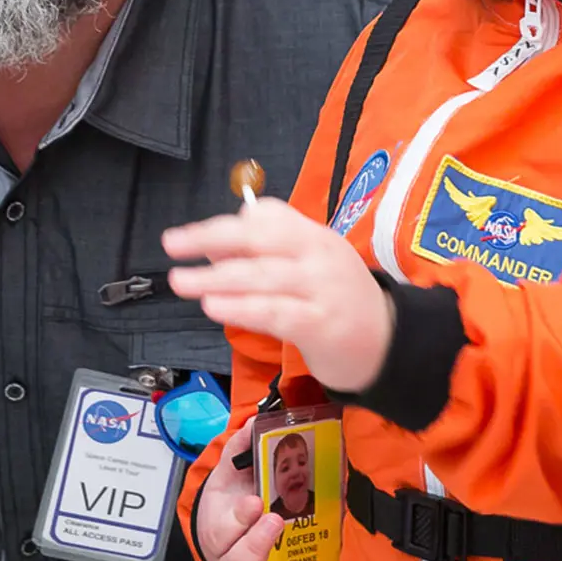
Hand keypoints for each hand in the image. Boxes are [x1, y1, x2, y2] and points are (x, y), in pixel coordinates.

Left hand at [162, 199, 395, 392]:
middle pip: (260, 239)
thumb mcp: (313, 262)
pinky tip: (214, 306)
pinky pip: (274, 312)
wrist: (389, 342)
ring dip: (216, 277)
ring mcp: (321, 290)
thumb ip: (274, 246)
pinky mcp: (320, 325)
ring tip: (181, 281)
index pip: (268, 217)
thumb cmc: (340, 300)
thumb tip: (224, 232)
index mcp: (315, 236)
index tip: (188, 236)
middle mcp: (319, 256)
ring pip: (262, 277)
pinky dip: (241, 307)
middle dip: (211, 239)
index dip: (224, 224)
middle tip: (172, 245)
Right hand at [192, 426, 286, 560]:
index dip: (238, 519)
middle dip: (254, 546)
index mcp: (222, 528)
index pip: (223, 529)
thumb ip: (245, 445)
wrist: (234, 523)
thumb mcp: (237, 470)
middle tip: (276, 522)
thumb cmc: (237, 497)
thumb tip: (255, 422)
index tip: (256, 502)